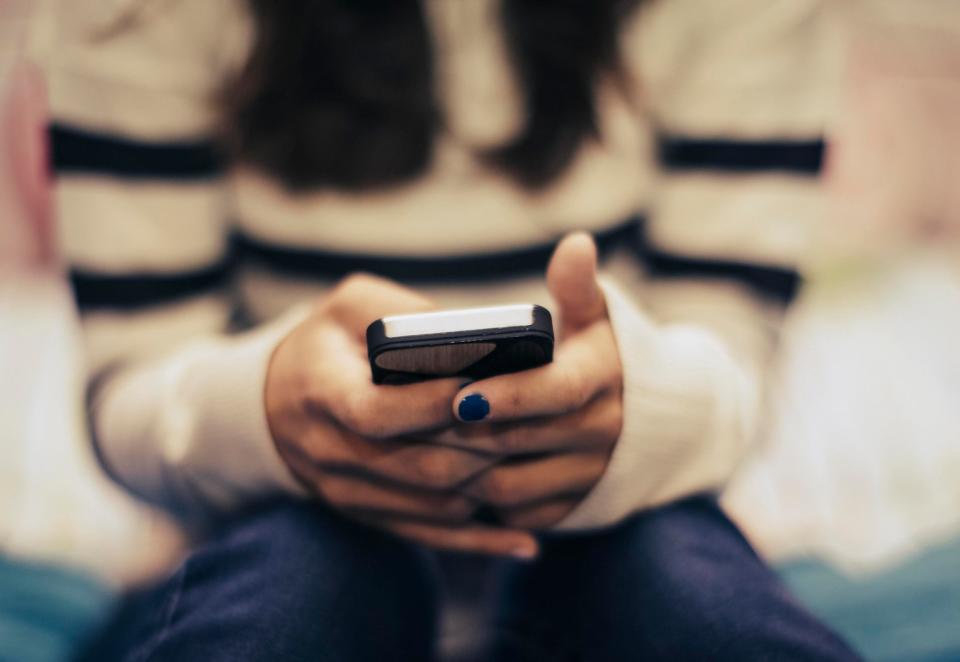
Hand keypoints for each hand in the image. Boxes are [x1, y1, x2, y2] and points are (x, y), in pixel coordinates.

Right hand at [265, 273, 538, 557]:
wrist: (272, 403)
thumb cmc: (325, 344)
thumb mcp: (349, 306)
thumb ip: (403, 313)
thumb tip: (475, 340)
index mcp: (322, 393)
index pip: (378, 413)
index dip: (433, 405)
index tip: (484, 386)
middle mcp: (331, 452)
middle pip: (420, 466)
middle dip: (482, 448)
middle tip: (535, 428)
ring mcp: (348, 492)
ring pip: (433, 506)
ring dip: (488, 489)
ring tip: (536, 466)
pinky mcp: (368, 515)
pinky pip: (428, 537)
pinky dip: (478, 542)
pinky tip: (523, 541)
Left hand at [427, 233, 623, 528]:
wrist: (653, 421)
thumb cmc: (604, 356)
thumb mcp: (597, 318)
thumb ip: (578, 286)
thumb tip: (576, 244)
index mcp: (603, 378)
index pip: (554, 390)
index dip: (507, 395)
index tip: (461, 394)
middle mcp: (603, 431)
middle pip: (519, 441)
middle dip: (463, 433)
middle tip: (410, 422)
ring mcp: (587, 475)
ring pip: (510, 485)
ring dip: (461, 470)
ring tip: (420, 447)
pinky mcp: (572, 508)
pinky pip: (517, 513)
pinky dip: (480, 501)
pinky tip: (447, 476)